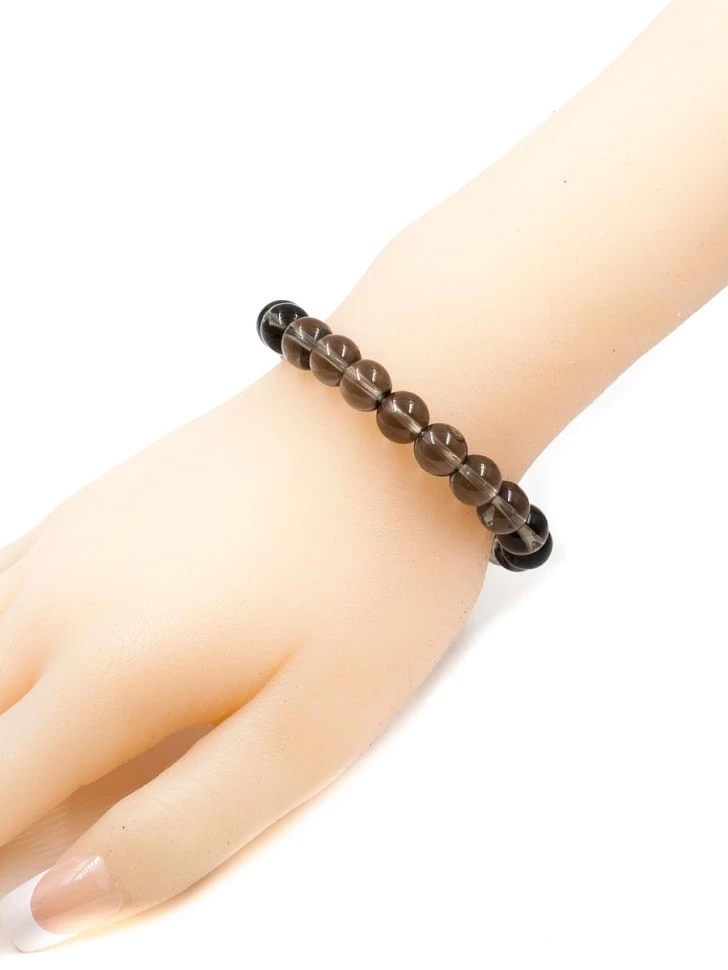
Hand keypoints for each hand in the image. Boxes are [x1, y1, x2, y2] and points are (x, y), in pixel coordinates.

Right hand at [0, 356, 489, 949]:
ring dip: (13, 728)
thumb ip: (179, 829)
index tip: (24, 896)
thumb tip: (64, 900)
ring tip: (93, 753)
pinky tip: (77, 667)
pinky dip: (12, 658)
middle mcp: (53, 603)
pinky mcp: (89, 507)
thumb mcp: (308, 734)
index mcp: (104, 675)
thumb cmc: (371, 569)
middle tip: (83, 818)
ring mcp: (64, 542)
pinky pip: (0, 594)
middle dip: (9, 798)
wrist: (388, 416)